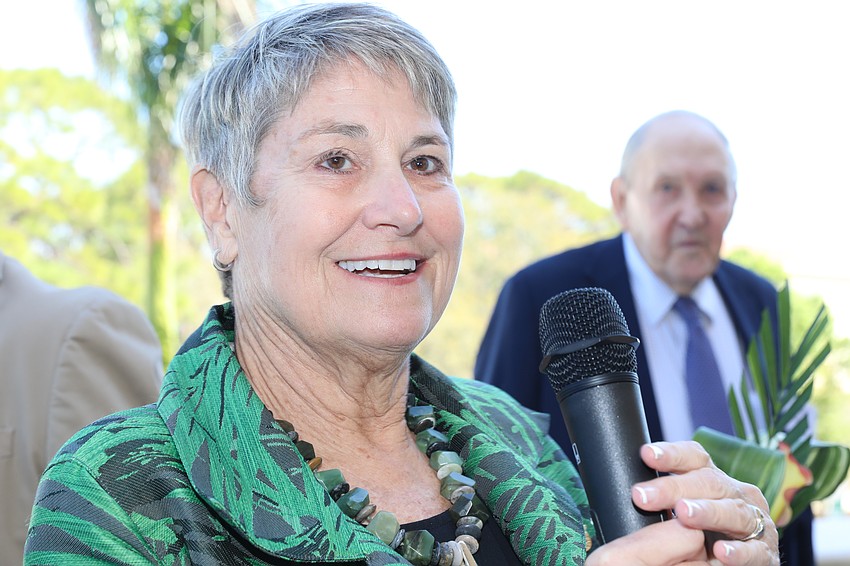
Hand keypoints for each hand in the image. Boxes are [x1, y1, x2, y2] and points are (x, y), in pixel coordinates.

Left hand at [586, 440, 778, 565]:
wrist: (737, 560)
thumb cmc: (703, 531)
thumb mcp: (684, 506)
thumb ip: (663, 496)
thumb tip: (629, 487)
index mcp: (713, 478)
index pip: (694, 457)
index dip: (671, 453)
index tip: (645, 454)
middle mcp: (737, 493)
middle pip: (708, 482)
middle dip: (674, 488)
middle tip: (644, 495)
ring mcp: (754, 521)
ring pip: (733, 511)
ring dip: (708, 512)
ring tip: (684, 514)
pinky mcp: (766, 553)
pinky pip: (755, 550)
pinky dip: (739, 552)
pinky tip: (721, 552)